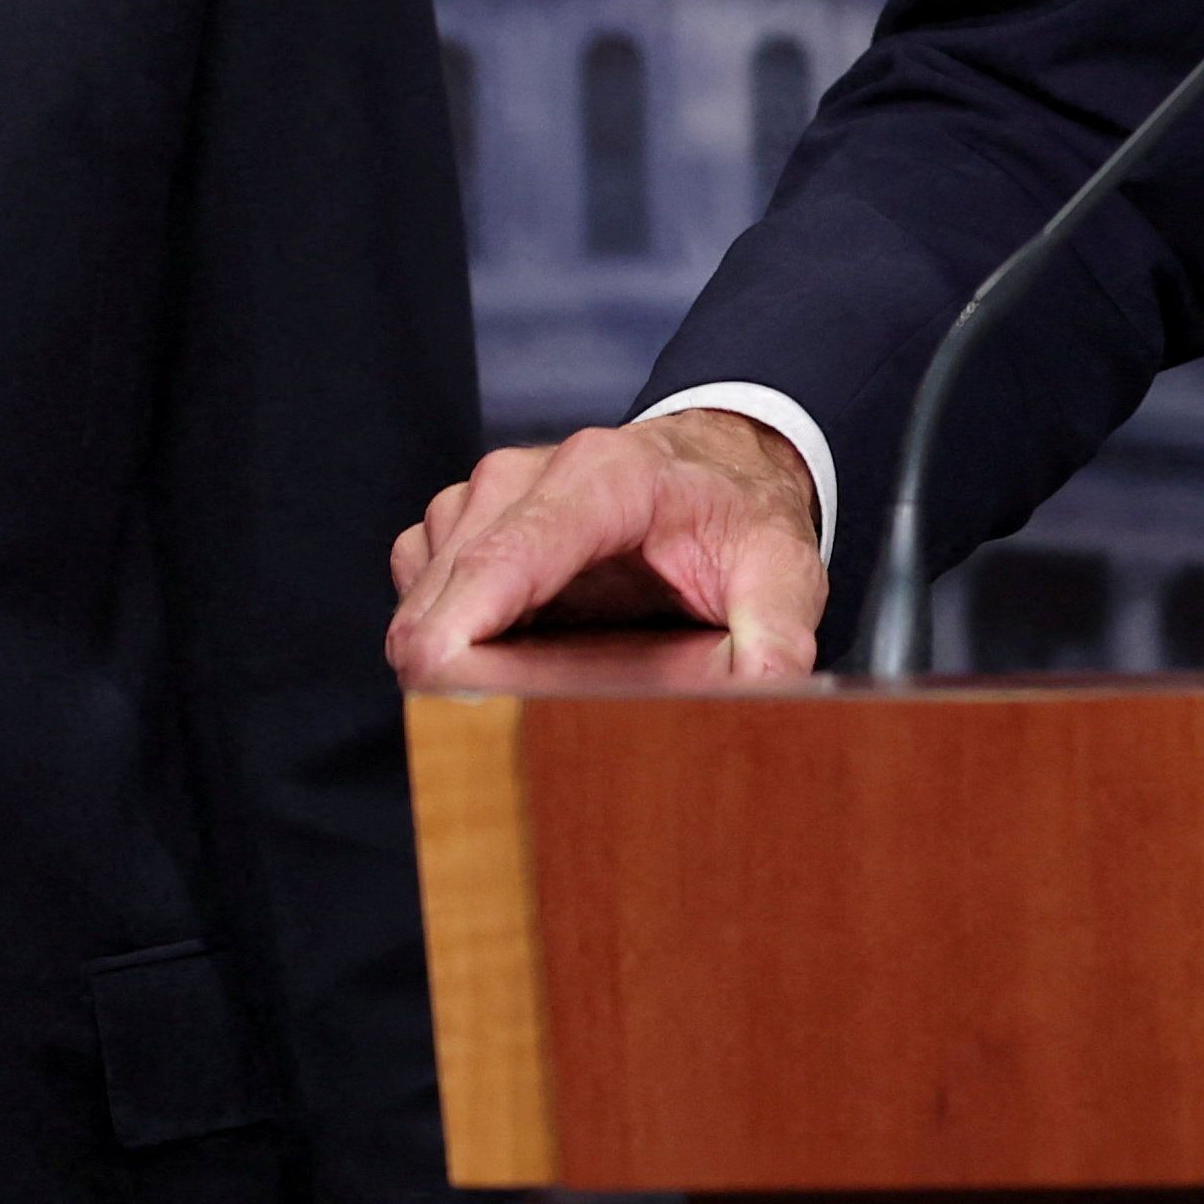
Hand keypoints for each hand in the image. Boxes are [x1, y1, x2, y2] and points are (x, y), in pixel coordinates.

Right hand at [385, 412, 826, 685]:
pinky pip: (419, 585)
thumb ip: (778, 632)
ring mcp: (485, 494)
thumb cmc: (742, 518)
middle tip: (502, 739)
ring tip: (523, 690)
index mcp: (604, 478)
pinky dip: (445, 630)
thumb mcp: (784, 571)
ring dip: (451, 652)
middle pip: (450, 588)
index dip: (461, 627)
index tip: (439, 688)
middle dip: (454, 667)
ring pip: (424, 592)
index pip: (509, 554)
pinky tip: (505, 653)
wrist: (720, 465)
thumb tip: (768, 690)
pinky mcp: (461, 519)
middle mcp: (526, 475)